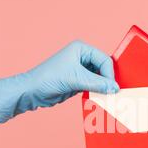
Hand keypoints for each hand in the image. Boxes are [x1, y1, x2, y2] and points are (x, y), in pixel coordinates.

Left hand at [0, 40, 118, 122]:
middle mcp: (82, 57)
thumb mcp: (75, 79)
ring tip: (106, 97)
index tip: (112, 88)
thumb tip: (115, 88)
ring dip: (103, 88)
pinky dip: (97, 92)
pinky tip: (98, 99)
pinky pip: (93, 86)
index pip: (104, 60)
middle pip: (104, 69)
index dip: (109, 74)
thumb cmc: (48, 78)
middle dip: (107, 81)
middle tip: (112, 94)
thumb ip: (97, 83)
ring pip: (99, 78)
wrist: (32, 91)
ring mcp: (80, 70)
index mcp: (81, 49)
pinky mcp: (78, 81)